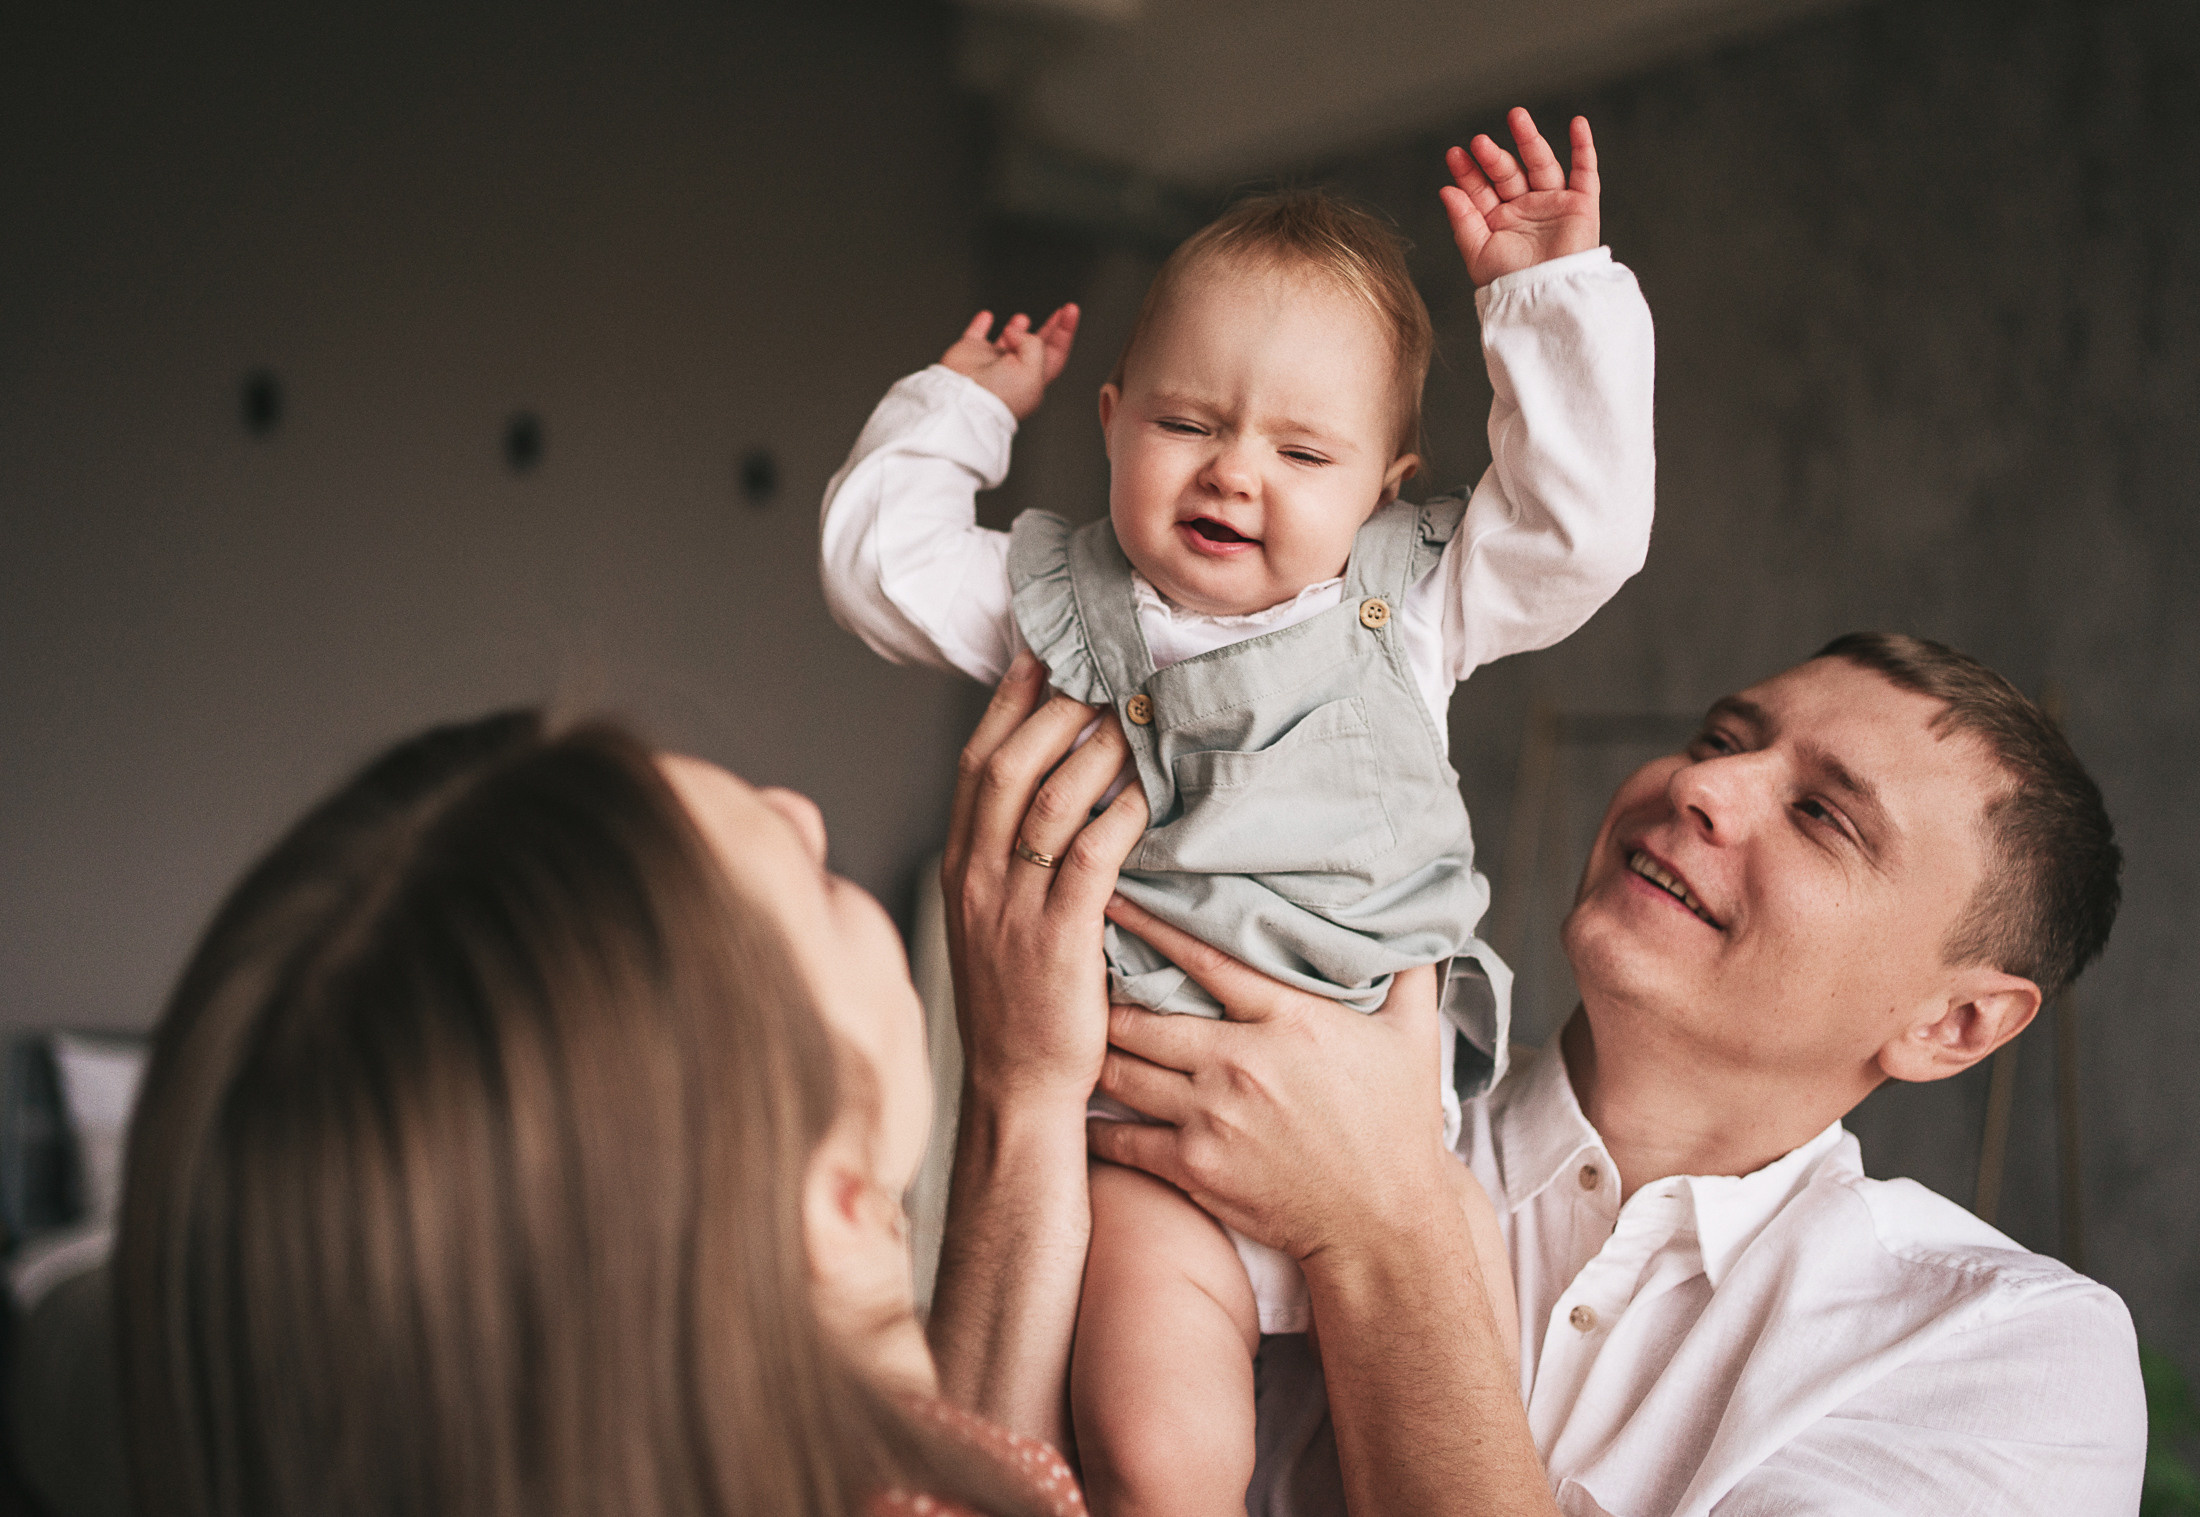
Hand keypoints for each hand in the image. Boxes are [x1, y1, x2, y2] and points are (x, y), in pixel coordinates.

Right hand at [940, 304, 1079, 422]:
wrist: (964, 398)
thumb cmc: (998, 396)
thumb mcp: (1033, 371)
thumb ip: (1033, 345)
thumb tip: (1015, 331)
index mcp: (1034, 380)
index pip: (1056, 353)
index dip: (1065, 331)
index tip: (1070, 311)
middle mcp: (1013, 371)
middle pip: (1037, 346)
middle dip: (1050, 328)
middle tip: (1062, 312)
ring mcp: (991, 362)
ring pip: (1007, 341)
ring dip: (1017, 329)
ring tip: (1022, 319)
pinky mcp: (969, 353)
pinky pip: (976, 334)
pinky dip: (981, 324)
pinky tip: (986, 317)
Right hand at [941, 652, 1145, 1110]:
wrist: (1015, 1087)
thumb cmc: (1017, 1002)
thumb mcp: (991, 919)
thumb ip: (1009, 855)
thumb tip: (1051, 787)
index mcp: (960, 867)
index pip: (974, 765)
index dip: (1006, 704)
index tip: (1039, 656)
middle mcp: (977, 879)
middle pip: (1005, 768)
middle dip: (1051, 711)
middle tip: (1097, 675)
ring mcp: (1014, 909)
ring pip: (1046, 805)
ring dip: (1091, 753)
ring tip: (1129, 720)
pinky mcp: (1058, 942)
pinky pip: (1088, 862)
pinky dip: (1116, 819)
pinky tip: (1143, 795)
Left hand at [1085, 898, 1455, 1269]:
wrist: (1384, 1225)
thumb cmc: (1399, 1128)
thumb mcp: (1414, 1040)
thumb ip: (1409, 975)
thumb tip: (1415, 924)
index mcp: (1288, 1020)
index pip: (1204, 956)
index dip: (1152, 925)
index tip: (1116, 899)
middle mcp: (1240, 1062)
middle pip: (1142, 1015)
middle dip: (1104, 994)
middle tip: (1076, 975)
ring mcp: (1211, 1117)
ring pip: (1120, 1070)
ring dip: (1094, 1052)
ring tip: (1070, 1034)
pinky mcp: (1194, 1167)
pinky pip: (1121, 1138)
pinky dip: (1095, 1123)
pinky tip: (1079, 1109)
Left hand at [1441, 108, 1599, 286]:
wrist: (1545, 298)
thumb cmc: (1510, 282)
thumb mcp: (1477, 252)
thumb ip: (1462, 220)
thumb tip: (1446, 190)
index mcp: (1498, 220)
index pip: (1480, 188)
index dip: (1468, 172)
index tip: (1454, 155)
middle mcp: (1524, 208)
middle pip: (1508, 173)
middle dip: (1493, 157)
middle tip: (1479, 142)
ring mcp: (1552, 204)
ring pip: (1541, 164)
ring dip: (1529, 140)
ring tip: (1516, 116)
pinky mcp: (1581, 206)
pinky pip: (1585, 172)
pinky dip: (1584, 148)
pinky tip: (1578, 124)